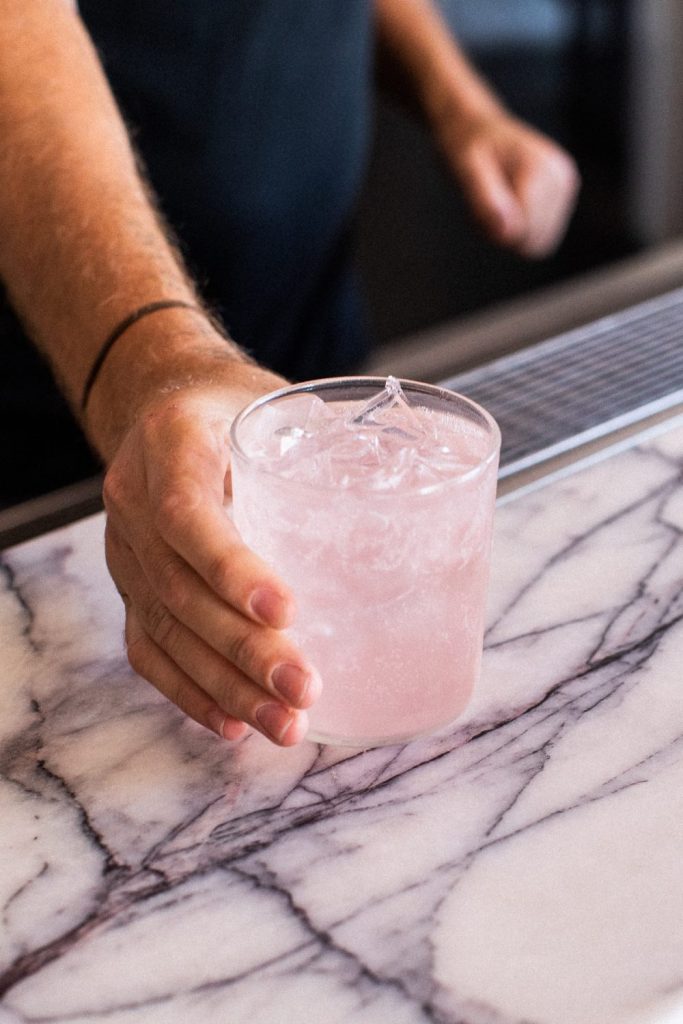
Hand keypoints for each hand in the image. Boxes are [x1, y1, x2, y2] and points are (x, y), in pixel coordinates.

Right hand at [102, 383, 321, 745]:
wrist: (162, 402)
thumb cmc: (233, 405)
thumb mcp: (275, 402)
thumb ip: (323, 448)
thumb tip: (418, 505)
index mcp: (171, 443)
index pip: (187, 513)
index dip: (231, 567)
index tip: (288, 610)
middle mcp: (133, 499)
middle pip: (179, 588)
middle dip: (243, 648)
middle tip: (304, 687)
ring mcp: (125, 549)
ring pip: (165, 629)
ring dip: (225, 685)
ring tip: (283, 723)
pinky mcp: (130, 585)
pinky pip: (149, 647)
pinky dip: (190, 691)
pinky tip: (233, 722)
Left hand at [438, 109, 579, 257]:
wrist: (476, 127)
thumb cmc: (467, 146)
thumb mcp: (465, 169)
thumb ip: (485, 200)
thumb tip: (506, 234)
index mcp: (540, 169)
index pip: (523, 233)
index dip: (494, 230)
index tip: (478, 203)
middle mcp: (561, 177)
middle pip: (532, 242)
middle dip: (503, 233)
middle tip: (484, 202)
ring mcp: (565, 188)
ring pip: (537, 244)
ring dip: (509, 233)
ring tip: (495, 202)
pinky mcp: (563, 197)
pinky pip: (539, 238)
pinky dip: (518, 230)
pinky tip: (507, 205)